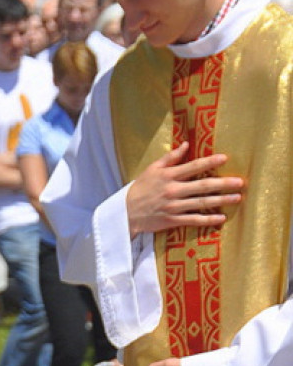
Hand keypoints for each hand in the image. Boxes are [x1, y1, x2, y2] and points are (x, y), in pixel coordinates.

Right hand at [126, 142, 243, 237]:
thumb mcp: (152, 169)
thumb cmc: (140, 189)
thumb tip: (186, 144)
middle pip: (202, 186)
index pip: (193, 167)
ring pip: (201, 203)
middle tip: (240, 182)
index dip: (209, 162)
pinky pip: (193, 220)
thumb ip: (170, 158)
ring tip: (236, 198)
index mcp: (169, 176)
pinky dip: (207, 219)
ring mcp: (173, 207)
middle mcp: (173, 190)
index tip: (224, 158)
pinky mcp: (171, 221)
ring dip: (220, 201)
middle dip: (222, 183)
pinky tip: (220, 218)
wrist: (125, 213)